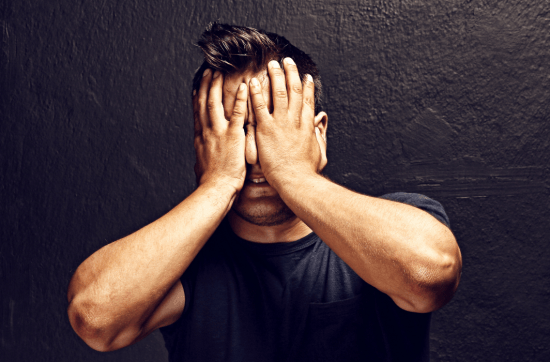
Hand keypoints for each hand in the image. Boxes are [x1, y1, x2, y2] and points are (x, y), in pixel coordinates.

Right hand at [193, 69, 247, 195]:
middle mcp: (207, 131)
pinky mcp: (233, 136)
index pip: (197, 111)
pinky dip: (240, 99)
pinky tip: (244, 88)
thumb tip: (200, 157)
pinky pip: (237, 114)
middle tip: (208, 70)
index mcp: (200, 137)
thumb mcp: (202, 164)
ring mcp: (219, 132)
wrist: (216, 188)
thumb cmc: (211, 181)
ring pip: (215, 103)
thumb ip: (203, 155)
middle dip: (206, 85)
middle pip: (204, 102)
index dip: (197, 96)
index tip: (198, 85)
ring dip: (217, 86)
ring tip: (220, 72)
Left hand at [249, 58, 324, 187]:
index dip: (307, 86)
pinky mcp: (266, 129)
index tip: (305, 76)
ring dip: (275, 76)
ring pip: (279, 93)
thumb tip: (321, 124)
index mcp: (307, 125)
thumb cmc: (307, 171)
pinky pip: (260, 107)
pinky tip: (254, 82)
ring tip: (271, 64)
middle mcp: (295, 120)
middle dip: (290, 73)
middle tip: (286, 61)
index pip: (308, 100)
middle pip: (294, 90)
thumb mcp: (319, 151)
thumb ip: (319, 135)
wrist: (296, 180)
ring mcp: (280, 123)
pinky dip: (257, 93)